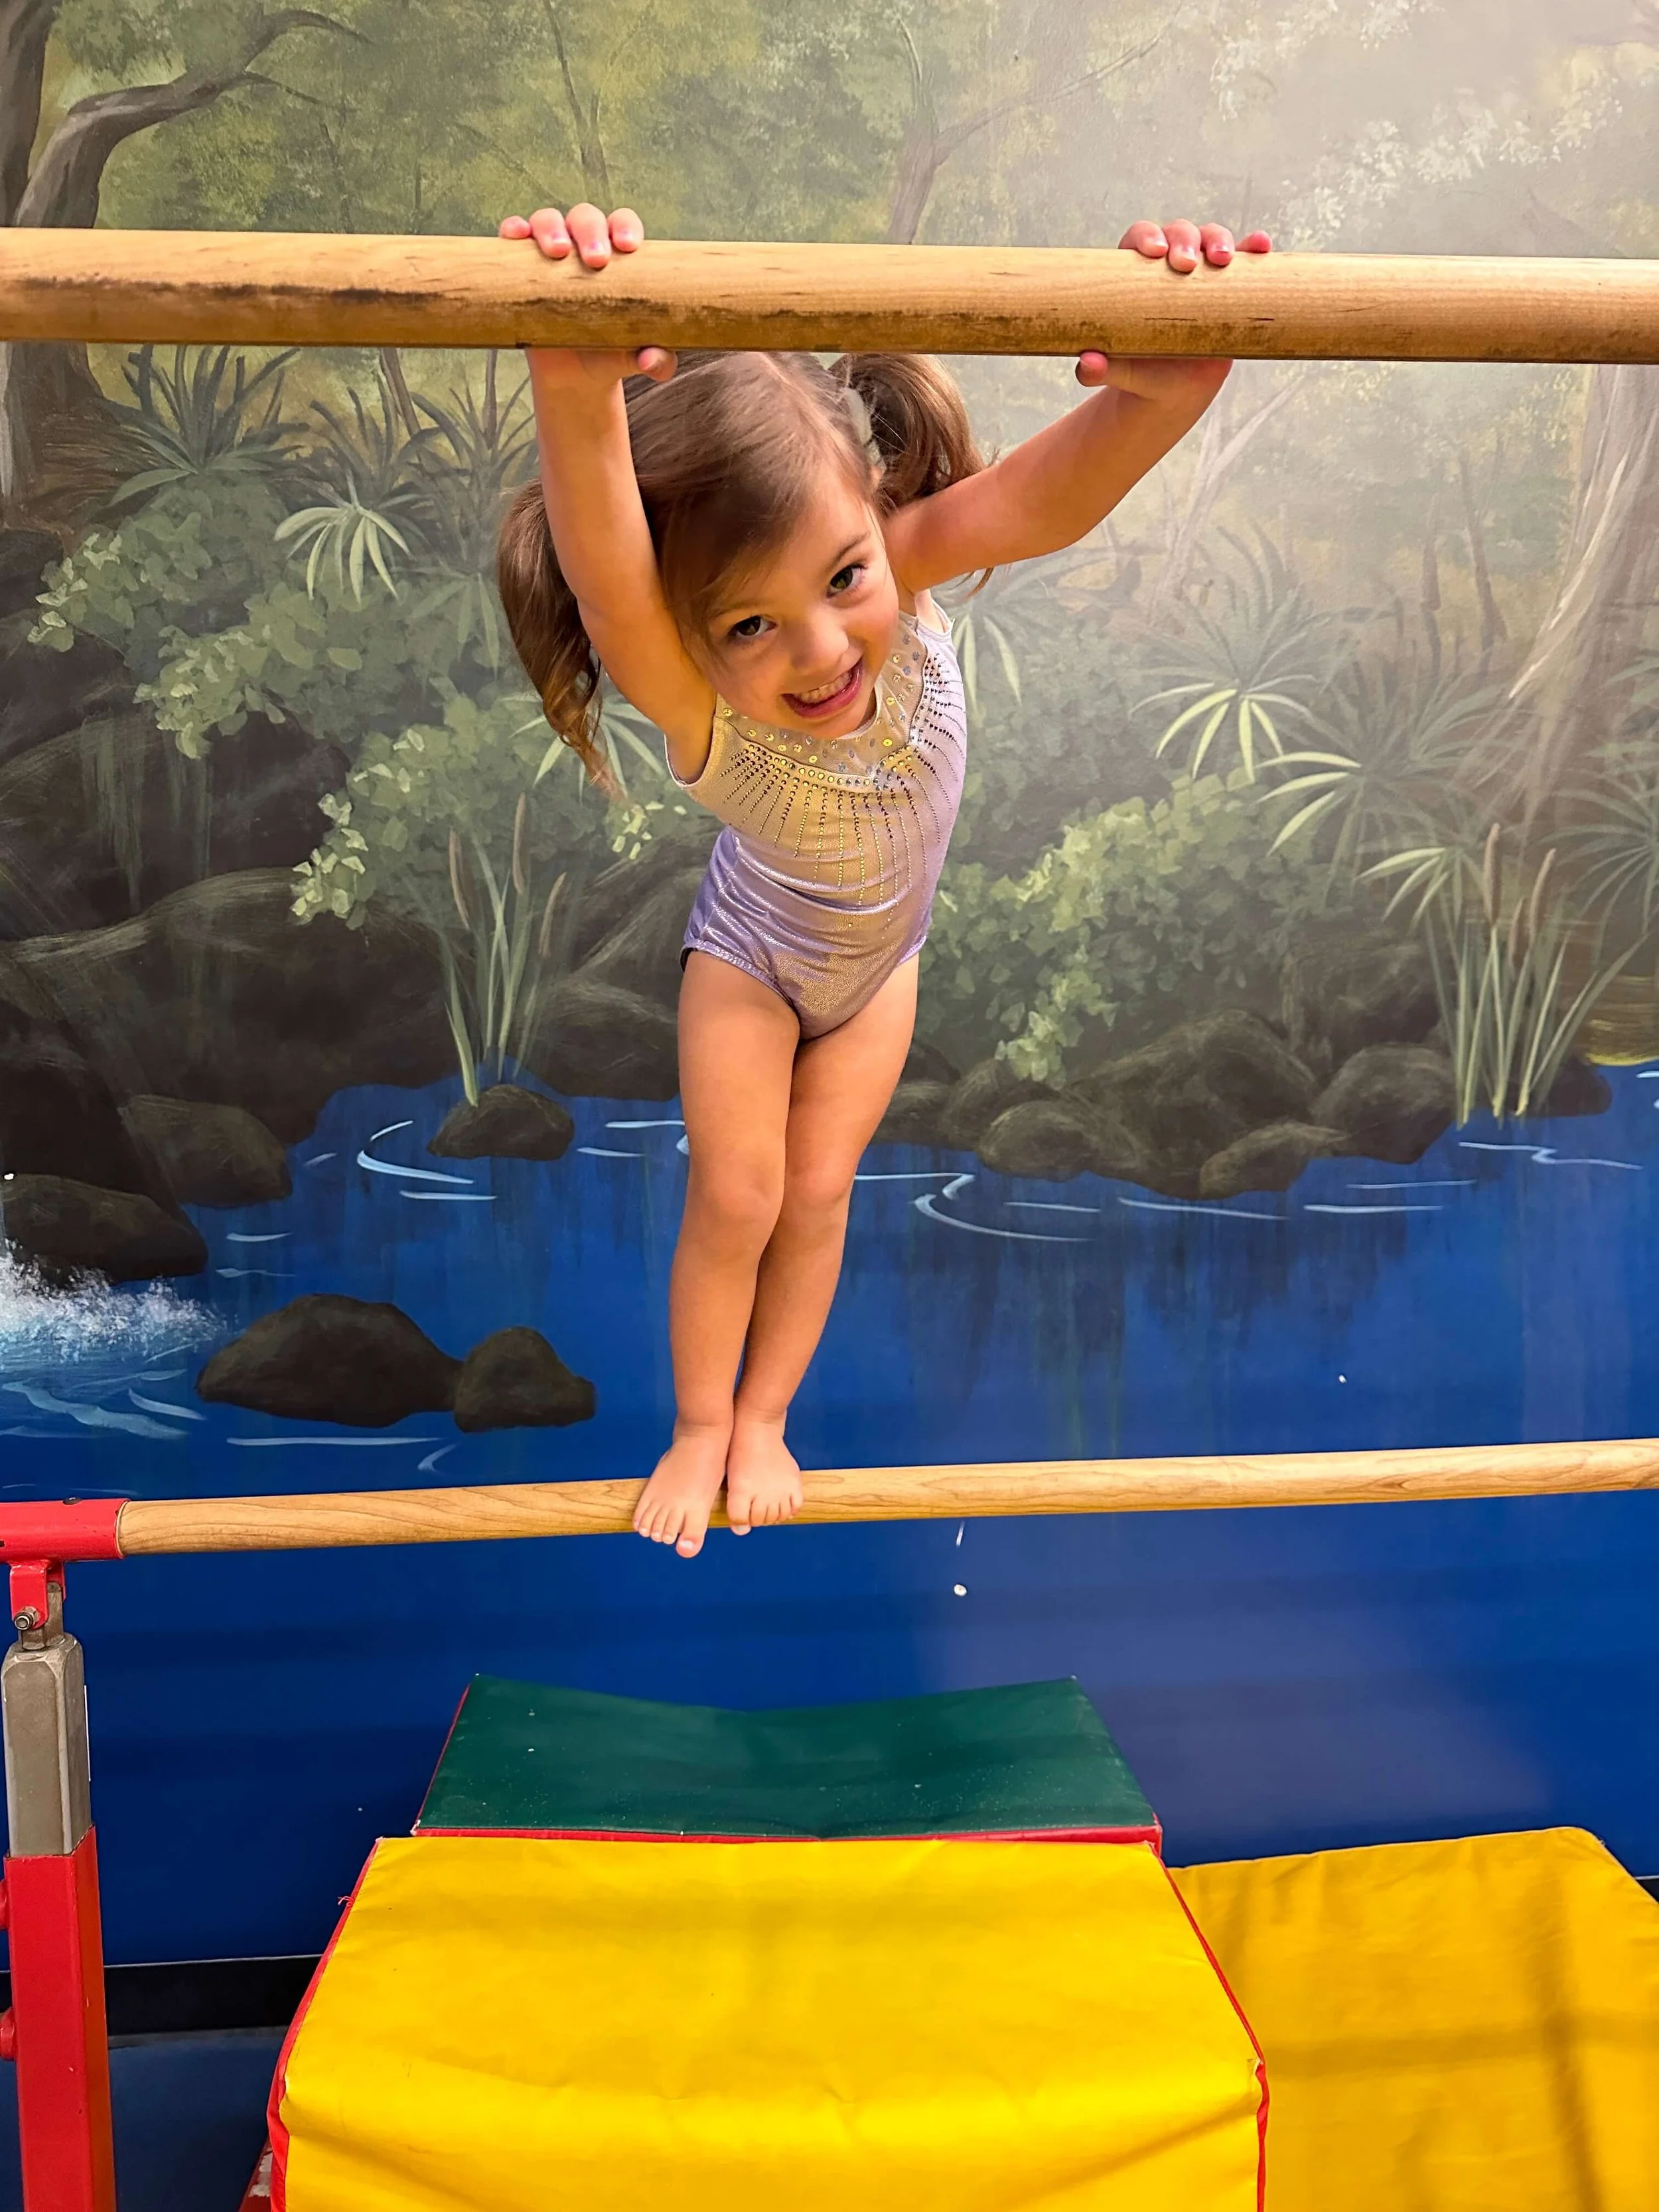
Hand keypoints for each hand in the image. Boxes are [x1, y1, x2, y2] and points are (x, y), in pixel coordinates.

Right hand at [500, 203, 674, 388]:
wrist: (573, 376)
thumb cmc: (610, 354)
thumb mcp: (637, 359)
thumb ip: (658, 361)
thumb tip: (653, 360)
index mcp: (617, 255)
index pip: (622, 223)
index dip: (624, 226)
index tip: (628, 247)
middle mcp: (582, 244)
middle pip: (585, 217)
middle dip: (590, 231)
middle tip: (595, 260)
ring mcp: (549, 251)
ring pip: (547, 220)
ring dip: (551, 228)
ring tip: (558, 253)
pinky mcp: (520, 265)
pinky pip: (513, 235)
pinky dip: (513, 229)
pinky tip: (516, 236)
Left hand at [1076, 220, 1272, 403]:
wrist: (1174, 390)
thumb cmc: (1142, 375)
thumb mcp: (1122, 372)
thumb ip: (1100, 369)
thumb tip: (1087, 364)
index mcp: (1138, 274)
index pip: (1140, 239)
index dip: (1147, 237)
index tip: (1154, 253)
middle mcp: (1171, 264)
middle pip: (1179, 233)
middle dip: (1184, 239)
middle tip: (1186, 264)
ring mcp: (1204, 272)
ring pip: (1212, 239)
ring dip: (1219, 240)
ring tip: (1222, 259)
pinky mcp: (1232, 285)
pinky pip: (1245, 260)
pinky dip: (1253, 249)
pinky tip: (1261, 246)